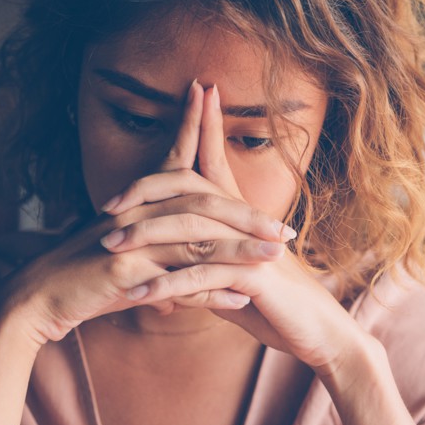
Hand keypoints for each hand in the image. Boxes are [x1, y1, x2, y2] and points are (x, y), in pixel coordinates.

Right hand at [0, 80, 292, 344]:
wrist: (36, 300)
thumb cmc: (84, 279)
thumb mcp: (127, 256)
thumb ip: (166, 256)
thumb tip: (205, 271)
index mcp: (137, 203)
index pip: (174, 160)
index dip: (194, 127)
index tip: (212, 95)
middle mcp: (136, 214)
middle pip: (202, 202)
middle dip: (248, 216)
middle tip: (288, 230)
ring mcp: (130, 240)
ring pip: (197, 239)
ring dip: (241, 250)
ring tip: (277, 258)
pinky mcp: (123, 270)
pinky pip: (176, 280)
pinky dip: (211, 292)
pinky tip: (240, 300)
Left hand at [101, 83, 369, 373]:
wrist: (319, 332)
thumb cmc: (276, 305)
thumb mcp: (233, 282)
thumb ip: (203, 268)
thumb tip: (170, 270)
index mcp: (241, 217)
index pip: (215, 163)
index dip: (203, 126)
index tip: (191, 93)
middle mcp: (246, 223)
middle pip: (192, 187)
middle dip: (147, 189)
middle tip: (106, 204)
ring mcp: (250, 247)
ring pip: (191, 229)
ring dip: (145, 237)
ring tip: (109, 247)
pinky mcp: (254, 277)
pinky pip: (201, 276)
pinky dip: (167, 285)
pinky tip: (138, 294)